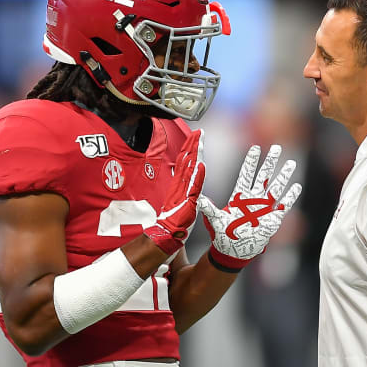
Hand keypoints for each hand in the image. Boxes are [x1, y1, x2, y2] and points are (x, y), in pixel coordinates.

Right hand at [144, 129, 205, 254]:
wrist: (165, 235)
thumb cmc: (172, 221)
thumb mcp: (177, 201)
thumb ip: (179, 190)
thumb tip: (178, 178)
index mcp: (179, 185)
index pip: (185, 162)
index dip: (190, 149)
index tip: (195, 136)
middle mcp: (181, 185)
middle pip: (187, 162)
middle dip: (193, 146)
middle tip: (199, 132)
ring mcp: (184, 192)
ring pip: (190, 169)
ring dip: (196, 154)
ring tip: (200, 141)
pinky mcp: (188, 201)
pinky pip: (194, 187)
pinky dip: (198, 176)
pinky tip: (202, 165)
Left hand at [198, 145, 301, 270]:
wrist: (235, 251)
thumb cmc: (224, 235)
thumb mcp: (215, 220)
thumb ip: (209, 209)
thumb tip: (199, 199)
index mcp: (240, 196)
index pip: (247, 174)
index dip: (251, 162)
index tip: (255, 148)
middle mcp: (253, 198)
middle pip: (264, 176)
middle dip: (270, 162)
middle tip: (277, 148)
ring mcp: (264, 207)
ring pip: (276, 187)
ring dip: (284, 176)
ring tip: (291, 163)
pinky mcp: (273, 218)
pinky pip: (284, 205)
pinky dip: (290, 196)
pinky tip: (296, 186)